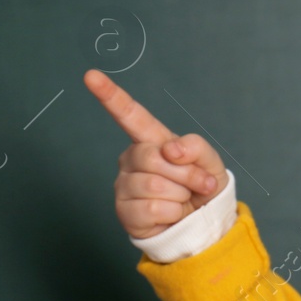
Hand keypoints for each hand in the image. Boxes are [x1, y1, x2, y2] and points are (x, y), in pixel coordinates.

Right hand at [83, 68, 228, 239]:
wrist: (203, 225)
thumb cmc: (202, 188)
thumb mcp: (210, 162)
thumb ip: (196, 147)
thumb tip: (171, 150)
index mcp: (151, 140)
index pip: (130, 115)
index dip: (110, 95)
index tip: (91, 76)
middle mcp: (132, 159)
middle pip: (154, 157)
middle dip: (186, 173)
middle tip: (198, 184)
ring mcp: (125, 185)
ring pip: (155, 185)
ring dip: (181, 195)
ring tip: (183, 199)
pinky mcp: (124, 211)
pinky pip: (153, 207)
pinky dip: (173, 213)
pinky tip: (172, 214)